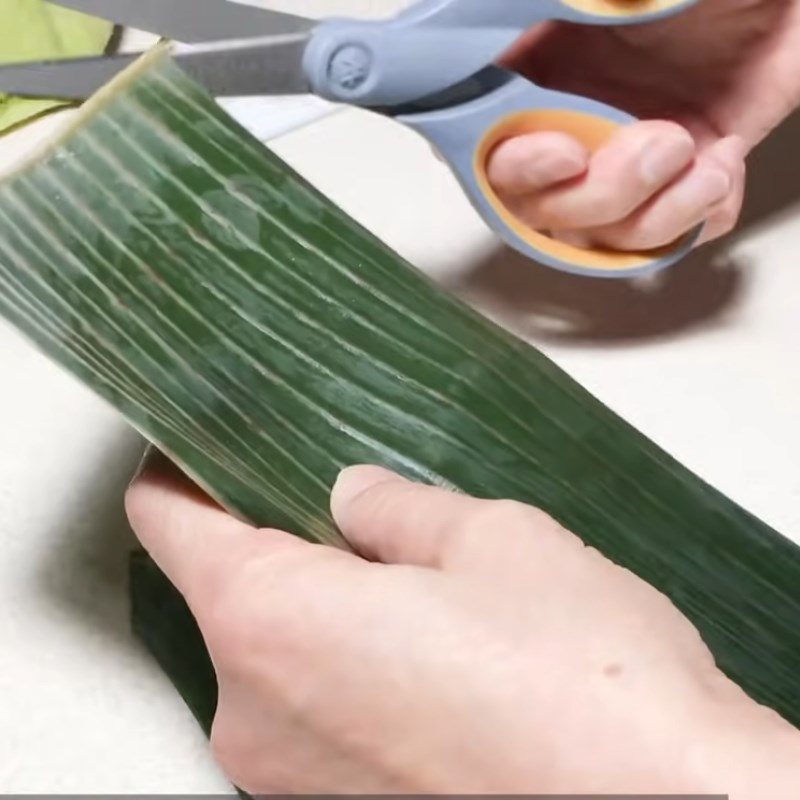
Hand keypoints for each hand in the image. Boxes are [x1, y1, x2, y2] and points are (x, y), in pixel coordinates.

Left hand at [126, 456, 799, 794]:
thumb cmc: (582, 685)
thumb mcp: (489, 542)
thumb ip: (395, 510)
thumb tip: (353, 498)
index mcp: (271, 620)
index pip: (166, 521)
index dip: (182, 467)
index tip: (205, 442)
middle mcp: (254, 714)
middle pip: (224, 591)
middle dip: (278, 541)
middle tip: (352, 507)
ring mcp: (287, 781)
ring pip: (273, 656)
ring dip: (320, 611)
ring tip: (411, 587)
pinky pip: (311, 716)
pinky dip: (345, 672)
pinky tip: (429, 658)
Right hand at [488, 0, 799, 250]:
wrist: (787, 2)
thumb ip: (556, 15)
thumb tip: (499, 48)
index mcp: (542, 75)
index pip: (492, 149)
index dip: (519, 170)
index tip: (567, 155)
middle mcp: (575, 126)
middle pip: (544, 212)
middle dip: (603, 196)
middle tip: (662, 144)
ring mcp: (626, 160)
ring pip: (606, 237)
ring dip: (658, 215)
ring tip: (706, 163)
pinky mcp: (680, 181)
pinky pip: (672, 238)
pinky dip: (700, 217)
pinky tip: (722, 166)